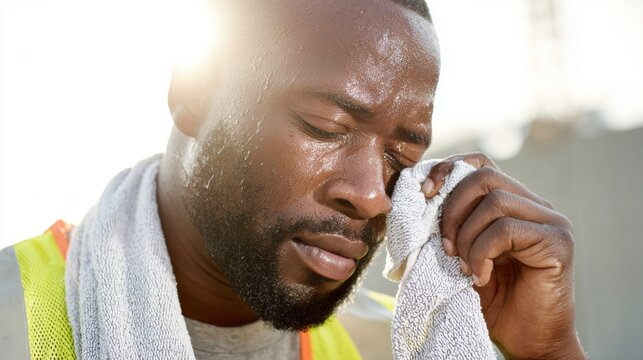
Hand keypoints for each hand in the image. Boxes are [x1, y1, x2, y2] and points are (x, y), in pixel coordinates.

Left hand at [422, 152, 585, 359]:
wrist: (527, 341)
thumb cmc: (492, 300)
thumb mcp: (460, 255)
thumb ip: (450, 225)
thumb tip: (417, 195)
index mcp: (511, 203)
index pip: (479, 165)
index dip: (449, 169)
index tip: (425, 192)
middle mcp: (534, 205)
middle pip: (484, 177)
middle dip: (452, 209)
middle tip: (444, 247)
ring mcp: (549, 221)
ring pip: (494, 201)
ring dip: (466, 236)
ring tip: (463, 266)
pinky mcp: (557, 241)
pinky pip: (507, 228)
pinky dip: (482, 252)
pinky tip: (480, 276)